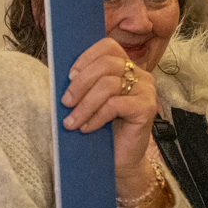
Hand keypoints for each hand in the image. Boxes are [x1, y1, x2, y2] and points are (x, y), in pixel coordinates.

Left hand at [60, 38, 162, 204]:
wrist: (120, 161)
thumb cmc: (102, 130)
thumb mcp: (89, 101)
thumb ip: (83, 84)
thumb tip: (59, 73)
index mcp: (126, 67)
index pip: (108, 46)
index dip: (85, 57)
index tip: (69, 76)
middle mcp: (140, 75)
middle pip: (105, 64)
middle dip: (80, 84)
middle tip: (65, 103)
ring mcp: (146, 90)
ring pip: (108, 85)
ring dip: (84, 105)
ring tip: (71, 122)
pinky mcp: (147, 108)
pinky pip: (115, 105)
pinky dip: (96, 117)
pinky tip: (86, 128)